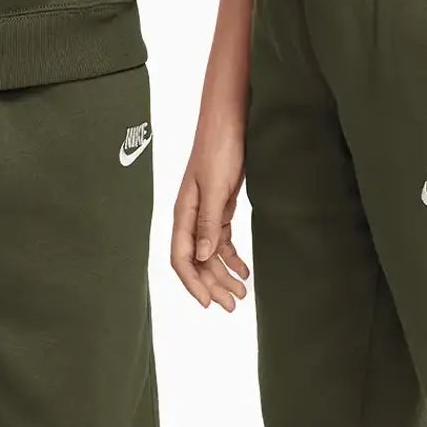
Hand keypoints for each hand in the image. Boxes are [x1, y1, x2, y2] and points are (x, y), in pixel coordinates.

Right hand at [172, 118, 250, 312]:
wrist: (228, 121)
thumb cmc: (218, 148)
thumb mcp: (216, 187)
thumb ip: (209, 222)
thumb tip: (203, 257)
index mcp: (183, 214)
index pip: (182, 259)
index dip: (193, 284)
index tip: (207, 303)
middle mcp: (191, 218)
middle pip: (198, 262)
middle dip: (213, 285)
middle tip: (233, 305)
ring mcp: (205, 214)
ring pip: (211, 255)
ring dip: (224, 275)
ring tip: (242, 293)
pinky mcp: (220, 208)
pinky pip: (222, 241)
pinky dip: (232, 257)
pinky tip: (244, 269)